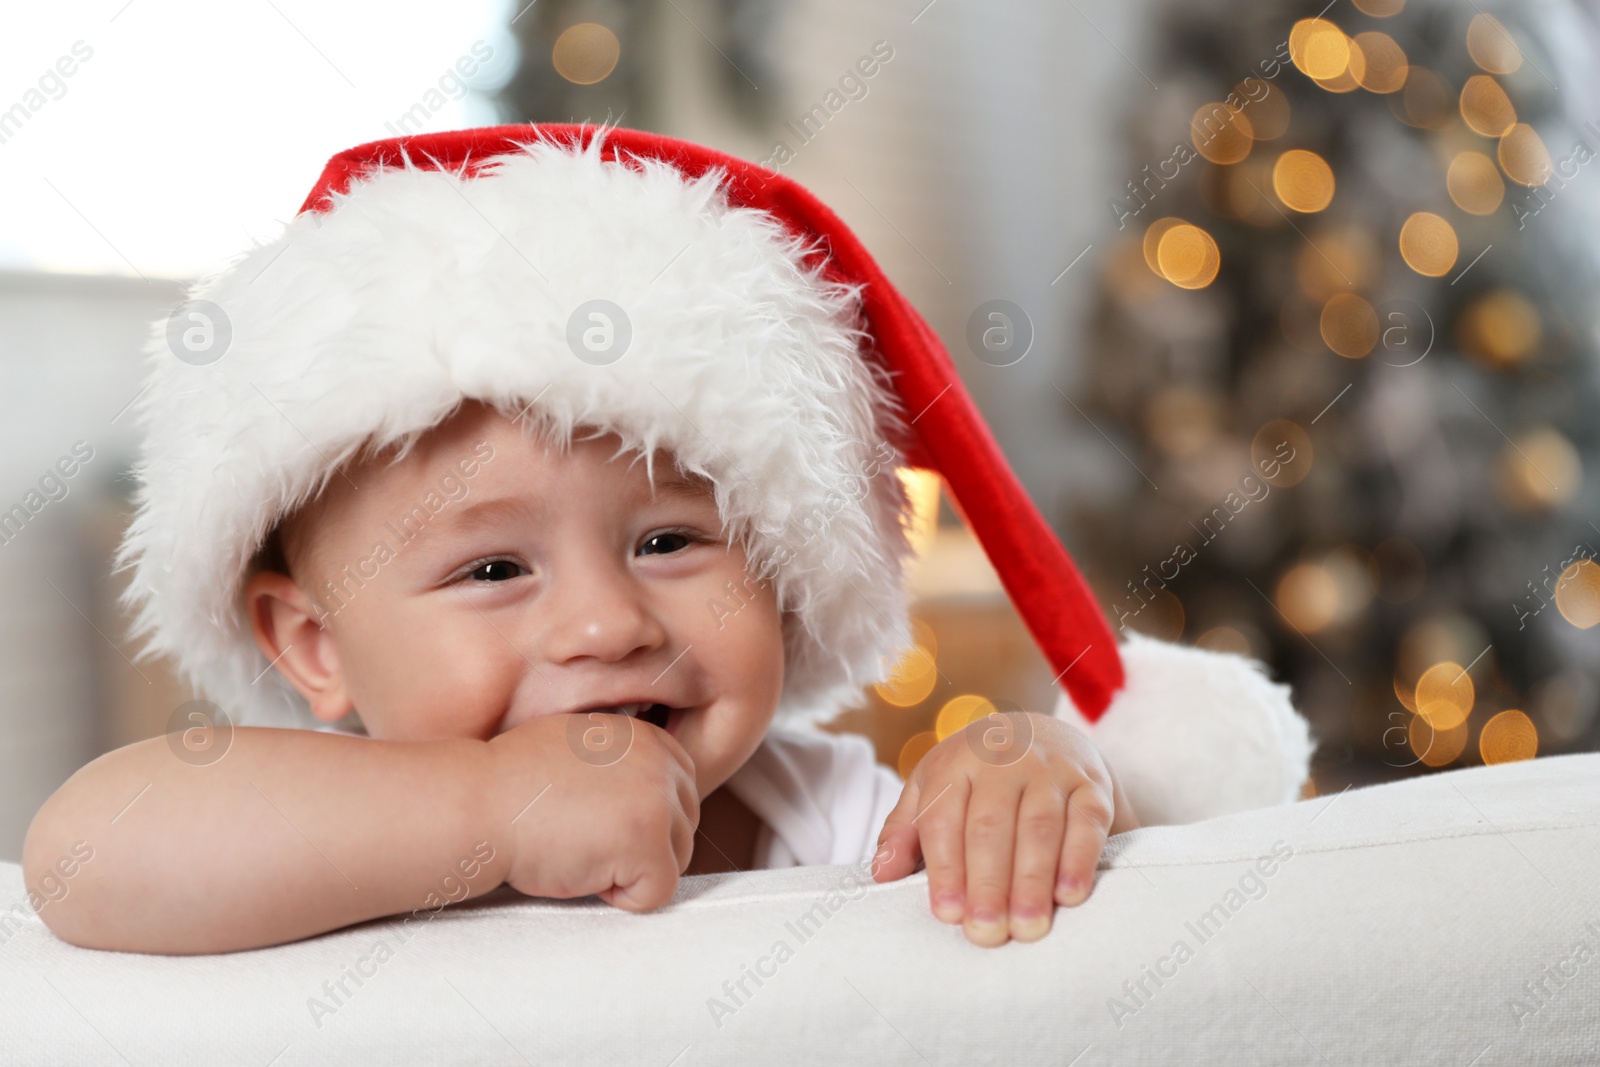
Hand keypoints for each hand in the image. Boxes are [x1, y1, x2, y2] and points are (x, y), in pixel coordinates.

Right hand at [487, 711, 698, 911]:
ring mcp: (659, 802)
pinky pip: (658, 892)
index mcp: (648, 739)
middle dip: (641, 847)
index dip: (641, 819)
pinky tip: (583, 870)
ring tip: (580, 849)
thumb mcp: (578, 750)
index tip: (596, 820)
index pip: (681, 793)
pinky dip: (622, 898)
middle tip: (582, 838)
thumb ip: (622, 764)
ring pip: (676, 861)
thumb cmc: (512, 785)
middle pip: (684, 829)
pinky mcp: (648, 843)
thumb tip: (645, 797)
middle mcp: (662, 764)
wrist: (477, 805)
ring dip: (630, 871)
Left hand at [871, 710, 1137, 946]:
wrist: (1046, 733)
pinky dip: (1079, 860)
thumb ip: (906, 830)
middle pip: (991, 826)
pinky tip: (1068, 896)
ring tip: (1026, 926)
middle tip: (986, 932)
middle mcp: (1003, 760)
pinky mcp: (1091, 784)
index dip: (945, 868)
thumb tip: (881, 874)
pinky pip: (1086, 822)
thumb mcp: (933, 787)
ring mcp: (1050, 769)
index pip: (945, 818)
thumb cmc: (978, 776)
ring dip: (1032, 880)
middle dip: (988, 883)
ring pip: (1039, 826)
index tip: (948, 914)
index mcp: (956, 763)